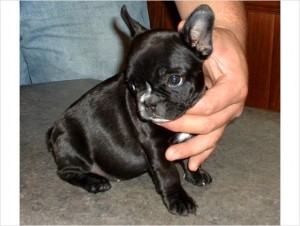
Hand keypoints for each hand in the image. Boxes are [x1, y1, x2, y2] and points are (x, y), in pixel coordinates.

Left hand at [158, 26, 247, 170]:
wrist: (229, 50)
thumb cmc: (221, 45)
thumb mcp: (211, 42)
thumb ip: (197, 46)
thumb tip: (177, 37)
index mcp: (234, 87)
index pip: (211, 106)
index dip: (188, 113)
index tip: (166, 113)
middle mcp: (234, 105)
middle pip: (209, 125)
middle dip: (183, 130)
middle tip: (161, 126)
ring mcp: (227, 115)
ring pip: (212, 138)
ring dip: (192, 150)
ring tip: (173, 156)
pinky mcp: (220, 119)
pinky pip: (213, 139)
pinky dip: (203, 153)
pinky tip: (192, 164)